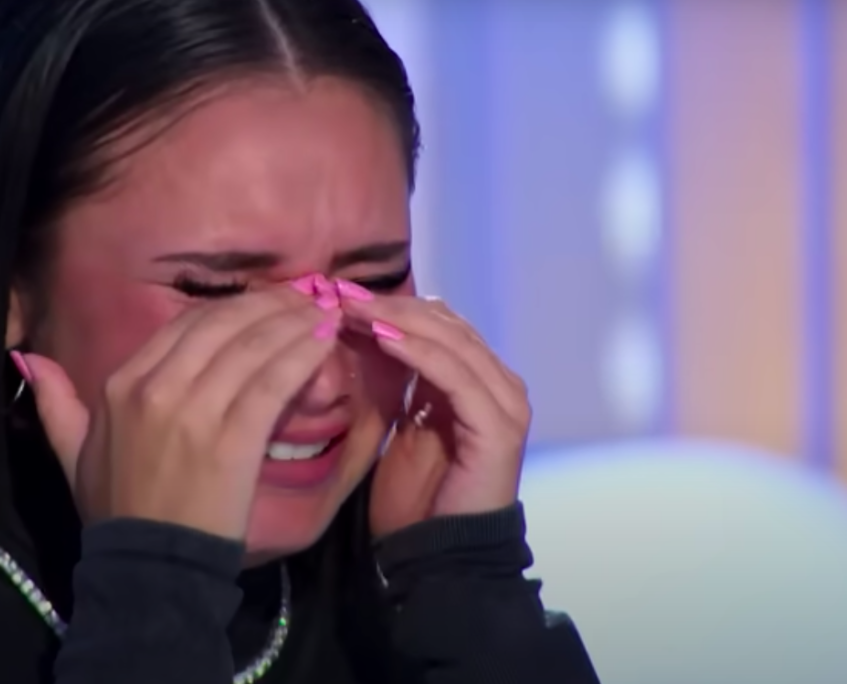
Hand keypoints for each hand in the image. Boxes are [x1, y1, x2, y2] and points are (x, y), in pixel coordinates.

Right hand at [13, 284, 342, 540]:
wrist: (147, 570)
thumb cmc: (117, 512)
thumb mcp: (72, 455)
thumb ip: (55, 403)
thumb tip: (27, 358)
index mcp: (120, 385)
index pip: (185, 326)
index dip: (231, 309)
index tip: (264, 304)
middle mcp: (155, 387)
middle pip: (222, 325)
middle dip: (270, 306)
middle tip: (306, 298)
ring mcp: (194, 411)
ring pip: (252, 347)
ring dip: (294, 324)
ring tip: (325, 315)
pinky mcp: (232, 437)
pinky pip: (272, 383)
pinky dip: (301, 357)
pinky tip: (323, 345)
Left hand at [334, 283, 530, 537]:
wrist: (436, 554)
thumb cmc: (414, 496)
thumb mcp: (402, 422)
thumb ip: (400, 378)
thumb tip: (367, 328)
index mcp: (479, 381)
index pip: (439, 323)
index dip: (392, 305)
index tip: (340, 295)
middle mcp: (500, 384)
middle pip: (446, 324)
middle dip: (391, 306)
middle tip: (341, 293)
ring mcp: (505, 403)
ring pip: (451, 340)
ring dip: (398, 320)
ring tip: (354, 309)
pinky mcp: (499, 425)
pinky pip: (455, 374)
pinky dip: (418, 351)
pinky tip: (381, 338)